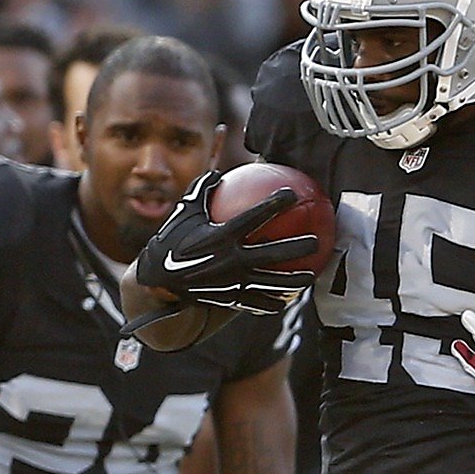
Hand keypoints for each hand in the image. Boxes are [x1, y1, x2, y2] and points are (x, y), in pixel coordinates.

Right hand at [129, 171, 317, 321]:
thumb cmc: (173, 239)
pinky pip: (259, 302)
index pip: (253, 217)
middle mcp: (229, 261)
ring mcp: (232, 283)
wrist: (159, 280)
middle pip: (272, 255)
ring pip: (271, 284)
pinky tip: (290, 296)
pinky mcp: (231, 299)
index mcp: (219, 237)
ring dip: (294, 280)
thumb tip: (221, 172)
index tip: (292, 194)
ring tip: (310, 276)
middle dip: (297, 248)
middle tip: (315, 241)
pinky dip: (276, 300)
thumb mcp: (184, 211)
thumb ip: (203, 190)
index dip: (273, 204)